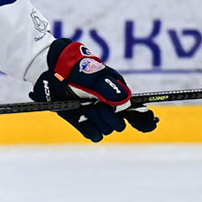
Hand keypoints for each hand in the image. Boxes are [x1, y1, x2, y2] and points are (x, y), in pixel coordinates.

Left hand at [31, 39, 158, 142]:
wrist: (50, 67)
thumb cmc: (76, 66)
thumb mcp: (93, 74)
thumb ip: (107, 87)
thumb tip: (124, 102)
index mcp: (118, 94)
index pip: (138, 112)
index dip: (145, 119)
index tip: (150, 122)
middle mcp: (108, 107)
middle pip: (120, 125)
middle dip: (113, 119)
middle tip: (99, 107)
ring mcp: (94, 114)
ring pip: (107, 130)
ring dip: (99, 121)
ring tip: (89, 108)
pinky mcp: (80, 120)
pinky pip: (92, 134)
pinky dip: (90, 130)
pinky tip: (85, 119)